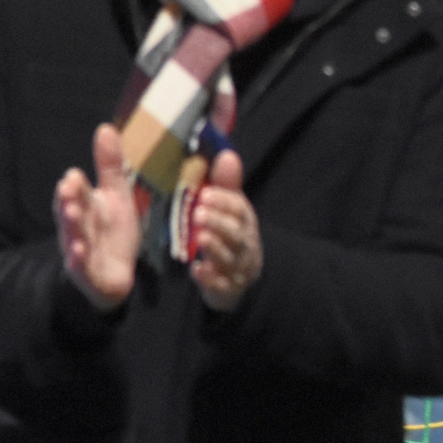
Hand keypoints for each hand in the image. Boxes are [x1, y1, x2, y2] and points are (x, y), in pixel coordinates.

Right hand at [55, 123, 139, 310]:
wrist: (113, 273)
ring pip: (73, 236)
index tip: (74, 176)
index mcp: (84, 205)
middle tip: (68, 188)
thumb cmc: (111, 232)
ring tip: (73, 215)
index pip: (77, 192)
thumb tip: (105, 127)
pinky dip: (78, 258)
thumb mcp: (116, 195)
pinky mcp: (86, 272)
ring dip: (72, 226)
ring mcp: (79, 249)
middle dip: (69, 200)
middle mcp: (78, 226)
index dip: (75, 185)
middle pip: (71, 211)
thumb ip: (109, 166)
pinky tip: (79, 251)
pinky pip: (80, 265)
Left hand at [190, 150, 260, 311]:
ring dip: (214, 248)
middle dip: (219, 223)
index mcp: (244, 222)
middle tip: (198, 213)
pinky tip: (197, 270)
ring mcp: (237, 268)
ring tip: (199, 237)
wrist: (240, 279)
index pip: (239, 209)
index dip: (224, 201)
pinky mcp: (227, 288)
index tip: (206, 193)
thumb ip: (227, 185)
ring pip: (229, 258)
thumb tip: (226, 154)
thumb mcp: (231, 210)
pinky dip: (210, 279)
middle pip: (236, 234)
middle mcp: (244, 245)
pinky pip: (221, 286)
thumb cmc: (230, 236)